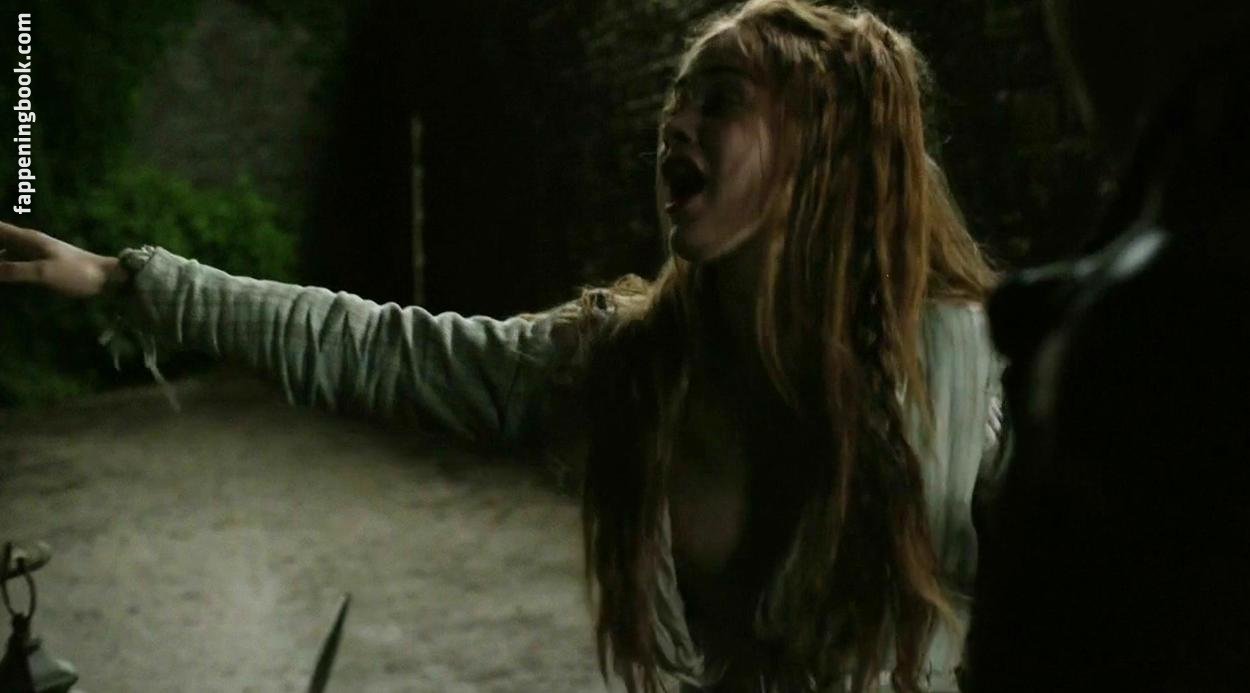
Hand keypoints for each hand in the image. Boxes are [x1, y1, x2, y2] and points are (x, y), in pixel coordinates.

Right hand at [0, 221, 126, 298]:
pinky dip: (5, 261)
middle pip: (1, 237)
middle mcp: (32, 241)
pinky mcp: (46, 263)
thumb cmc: (78, 273)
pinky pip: (17, 258)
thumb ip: (13, 270)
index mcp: (29, 239)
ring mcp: (39, 252)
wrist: (109, 278)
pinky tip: (3, 269)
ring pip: (8, 248)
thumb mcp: (43, 273)